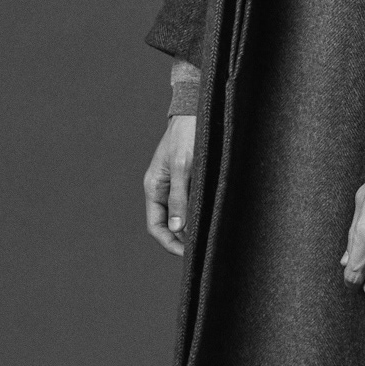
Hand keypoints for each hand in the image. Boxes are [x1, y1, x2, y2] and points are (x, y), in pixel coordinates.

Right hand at [144, 115, 196, 257]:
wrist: (196, 111)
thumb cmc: (187, 135)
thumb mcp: (183, 166)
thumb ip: (179, 197)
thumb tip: (177, 228)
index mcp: (154, 187)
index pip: (156, 226)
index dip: (169, 243)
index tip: (187, 254)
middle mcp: (162, 189)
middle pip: (168, 225)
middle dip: (181, 239)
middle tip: (202, 250)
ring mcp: (174, 185)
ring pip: (180, 216)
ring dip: (191, 228)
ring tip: (207, 238)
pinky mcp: (187, 180)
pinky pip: (189, 204)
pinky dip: (197, 214)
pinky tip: (210, 220)